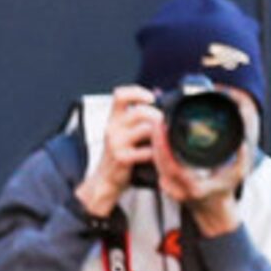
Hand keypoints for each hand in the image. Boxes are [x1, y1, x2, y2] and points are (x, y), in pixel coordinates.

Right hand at [76, 86, 162, 218]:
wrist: (106, 177)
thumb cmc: (120, 151)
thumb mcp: (123, 130)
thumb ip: (137, 116)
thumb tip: (158, 94)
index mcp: (114, 118)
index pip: (120, 95)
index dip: (137, 92)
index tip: (151, 98)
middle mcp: (113, 127)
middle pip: (139, 112)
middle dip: (157, 116)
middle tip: (164, 124)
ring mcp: (117, 143)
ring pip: (146, 130)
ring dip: (160, 134)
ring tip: (164, 140)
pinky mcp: (122, 158)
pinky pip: (146, 151)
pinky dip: (156, 152)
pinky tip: (158, 155)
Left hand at [148, 115, 252, 234]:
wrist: (213, 211)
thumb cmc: (224, 192)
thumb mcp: (238, 176)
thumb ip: (242, 159)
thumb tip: (242, 143)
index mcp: (194, 187)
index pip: (173, 166)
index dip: (165, 147)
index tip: (165, 129)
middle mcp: (178, 189)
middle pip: (160, 162)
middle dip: (157, 139)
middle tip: (160, 120)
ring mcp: (170, 187)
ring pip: (156, 162)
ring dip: (155, 143)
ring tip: (159, 124)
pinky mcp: (165, 183)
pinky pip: (157, 164)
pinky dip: (156, 149)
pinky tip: (159, 136)